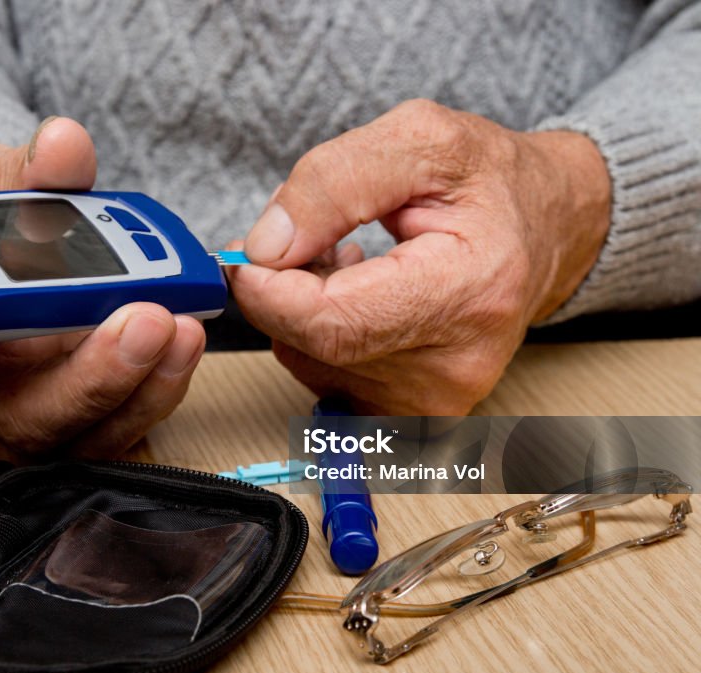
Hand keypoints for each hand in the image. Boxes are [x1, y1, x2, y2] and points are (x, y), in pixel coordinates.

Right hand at [0, 117, 205, 456]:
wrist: (28, 252)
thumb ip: (26, 170)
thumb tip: (63, 145)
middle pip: (23, 410)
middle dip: (89, 375)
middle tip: (142, 321)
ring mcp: (37, 411)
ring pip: (83, 431)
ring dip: (139, 385)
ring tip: (182, 328)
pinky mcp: (89, 418)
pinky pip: (124, 423)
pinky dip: (159, 387)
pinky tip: (186, 341)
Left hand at [229, 99, 610, 413]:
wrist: (545, 229)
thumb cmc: (489, 182)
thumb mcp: (420, 139)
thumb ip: (334, 182)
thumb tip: (266, 247)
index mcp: (470, 291)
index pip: (333, 321)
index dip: (269, 290)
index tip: (244, 254)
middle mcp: (457, 365)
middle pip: (313, 347)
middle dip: (283, 290)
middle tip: (308, 237)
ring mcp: (438, 401)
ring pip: (310, 363)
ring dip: (304, 309)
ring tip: (351, 261)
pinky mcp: (416, 415)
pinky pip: (326, 380)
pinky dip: (321, 336)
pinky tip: (356, 299)